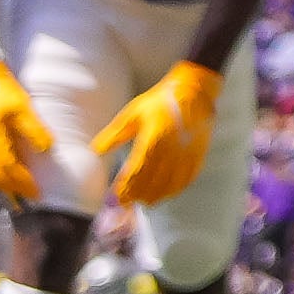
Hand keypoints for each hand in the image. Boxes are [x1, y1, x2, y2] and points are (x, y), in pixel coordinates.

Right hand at [0, 60, 59, 207]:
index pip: (8, 166)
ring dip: (2, 188)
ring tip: (19, 199)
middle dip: (13, 190)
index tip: (38, 192)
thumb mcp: (23, 106)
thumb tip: (47, 148)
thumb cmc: (6, 92)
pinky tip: (7, 183)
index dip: (23, 181)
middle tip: (31, 200)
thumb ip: (34, 128)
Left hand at [92, 59, 219, 208]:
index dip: (124, 189)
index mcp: (153, 138)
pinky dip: (175, 190)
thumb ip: (113, 135)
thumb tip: (95, 151)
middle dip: (136, 196)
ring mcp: (187, 153)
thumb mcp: (132, 114)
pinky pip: (186, 180)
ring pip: (170, 185)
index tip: (114, 198)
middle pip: (152, 183)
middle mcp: (171, 149)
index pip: (136, 172)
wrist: (194, 90)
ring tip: (143, 200)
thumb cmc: (159, 101)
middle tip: (125, 203)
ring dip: (155, 196)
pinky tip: (165, 192)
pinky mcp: (198, 154)